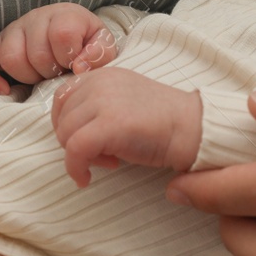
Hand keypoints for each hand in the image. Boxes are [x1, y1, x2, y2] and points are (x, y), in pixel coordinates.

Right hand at [0, 3, 118, 94]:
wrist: (74, 37)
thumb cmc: (87, 45)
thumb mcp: (103, 47)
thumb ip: (100, 55)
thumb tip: (79, 67)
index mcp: (64, 14)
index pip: (61, 35)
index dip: (69, 57)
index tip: (75, 65)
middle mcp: (36, 17)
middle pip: (35, 52)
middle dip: (50, 72)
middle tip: (59, 73)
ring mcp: (14, 30)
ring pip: (10, 58)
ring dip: (27, 76)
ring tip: (41, 78)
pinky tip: (6, 90)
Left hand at [49, 68, 201, 186]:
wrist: (193, 128)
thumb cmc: (163, 122)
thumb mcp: (125, 101)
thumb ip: (98, 105)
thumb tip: (70, 128)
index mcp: (103, 75)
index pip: (63, 98)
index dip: (66, 125)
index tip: (84, 140)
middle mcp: (100, 83)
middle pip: (62, 119)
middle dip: (74, 142)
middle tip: (101, 154)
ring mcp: (104, 102)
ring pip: (65, 135)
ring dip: (79, 156)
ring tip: (108, 161)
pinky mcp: (109, 125)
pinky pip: (74, 150)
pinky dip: (75, 169)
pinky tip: (87, 179)